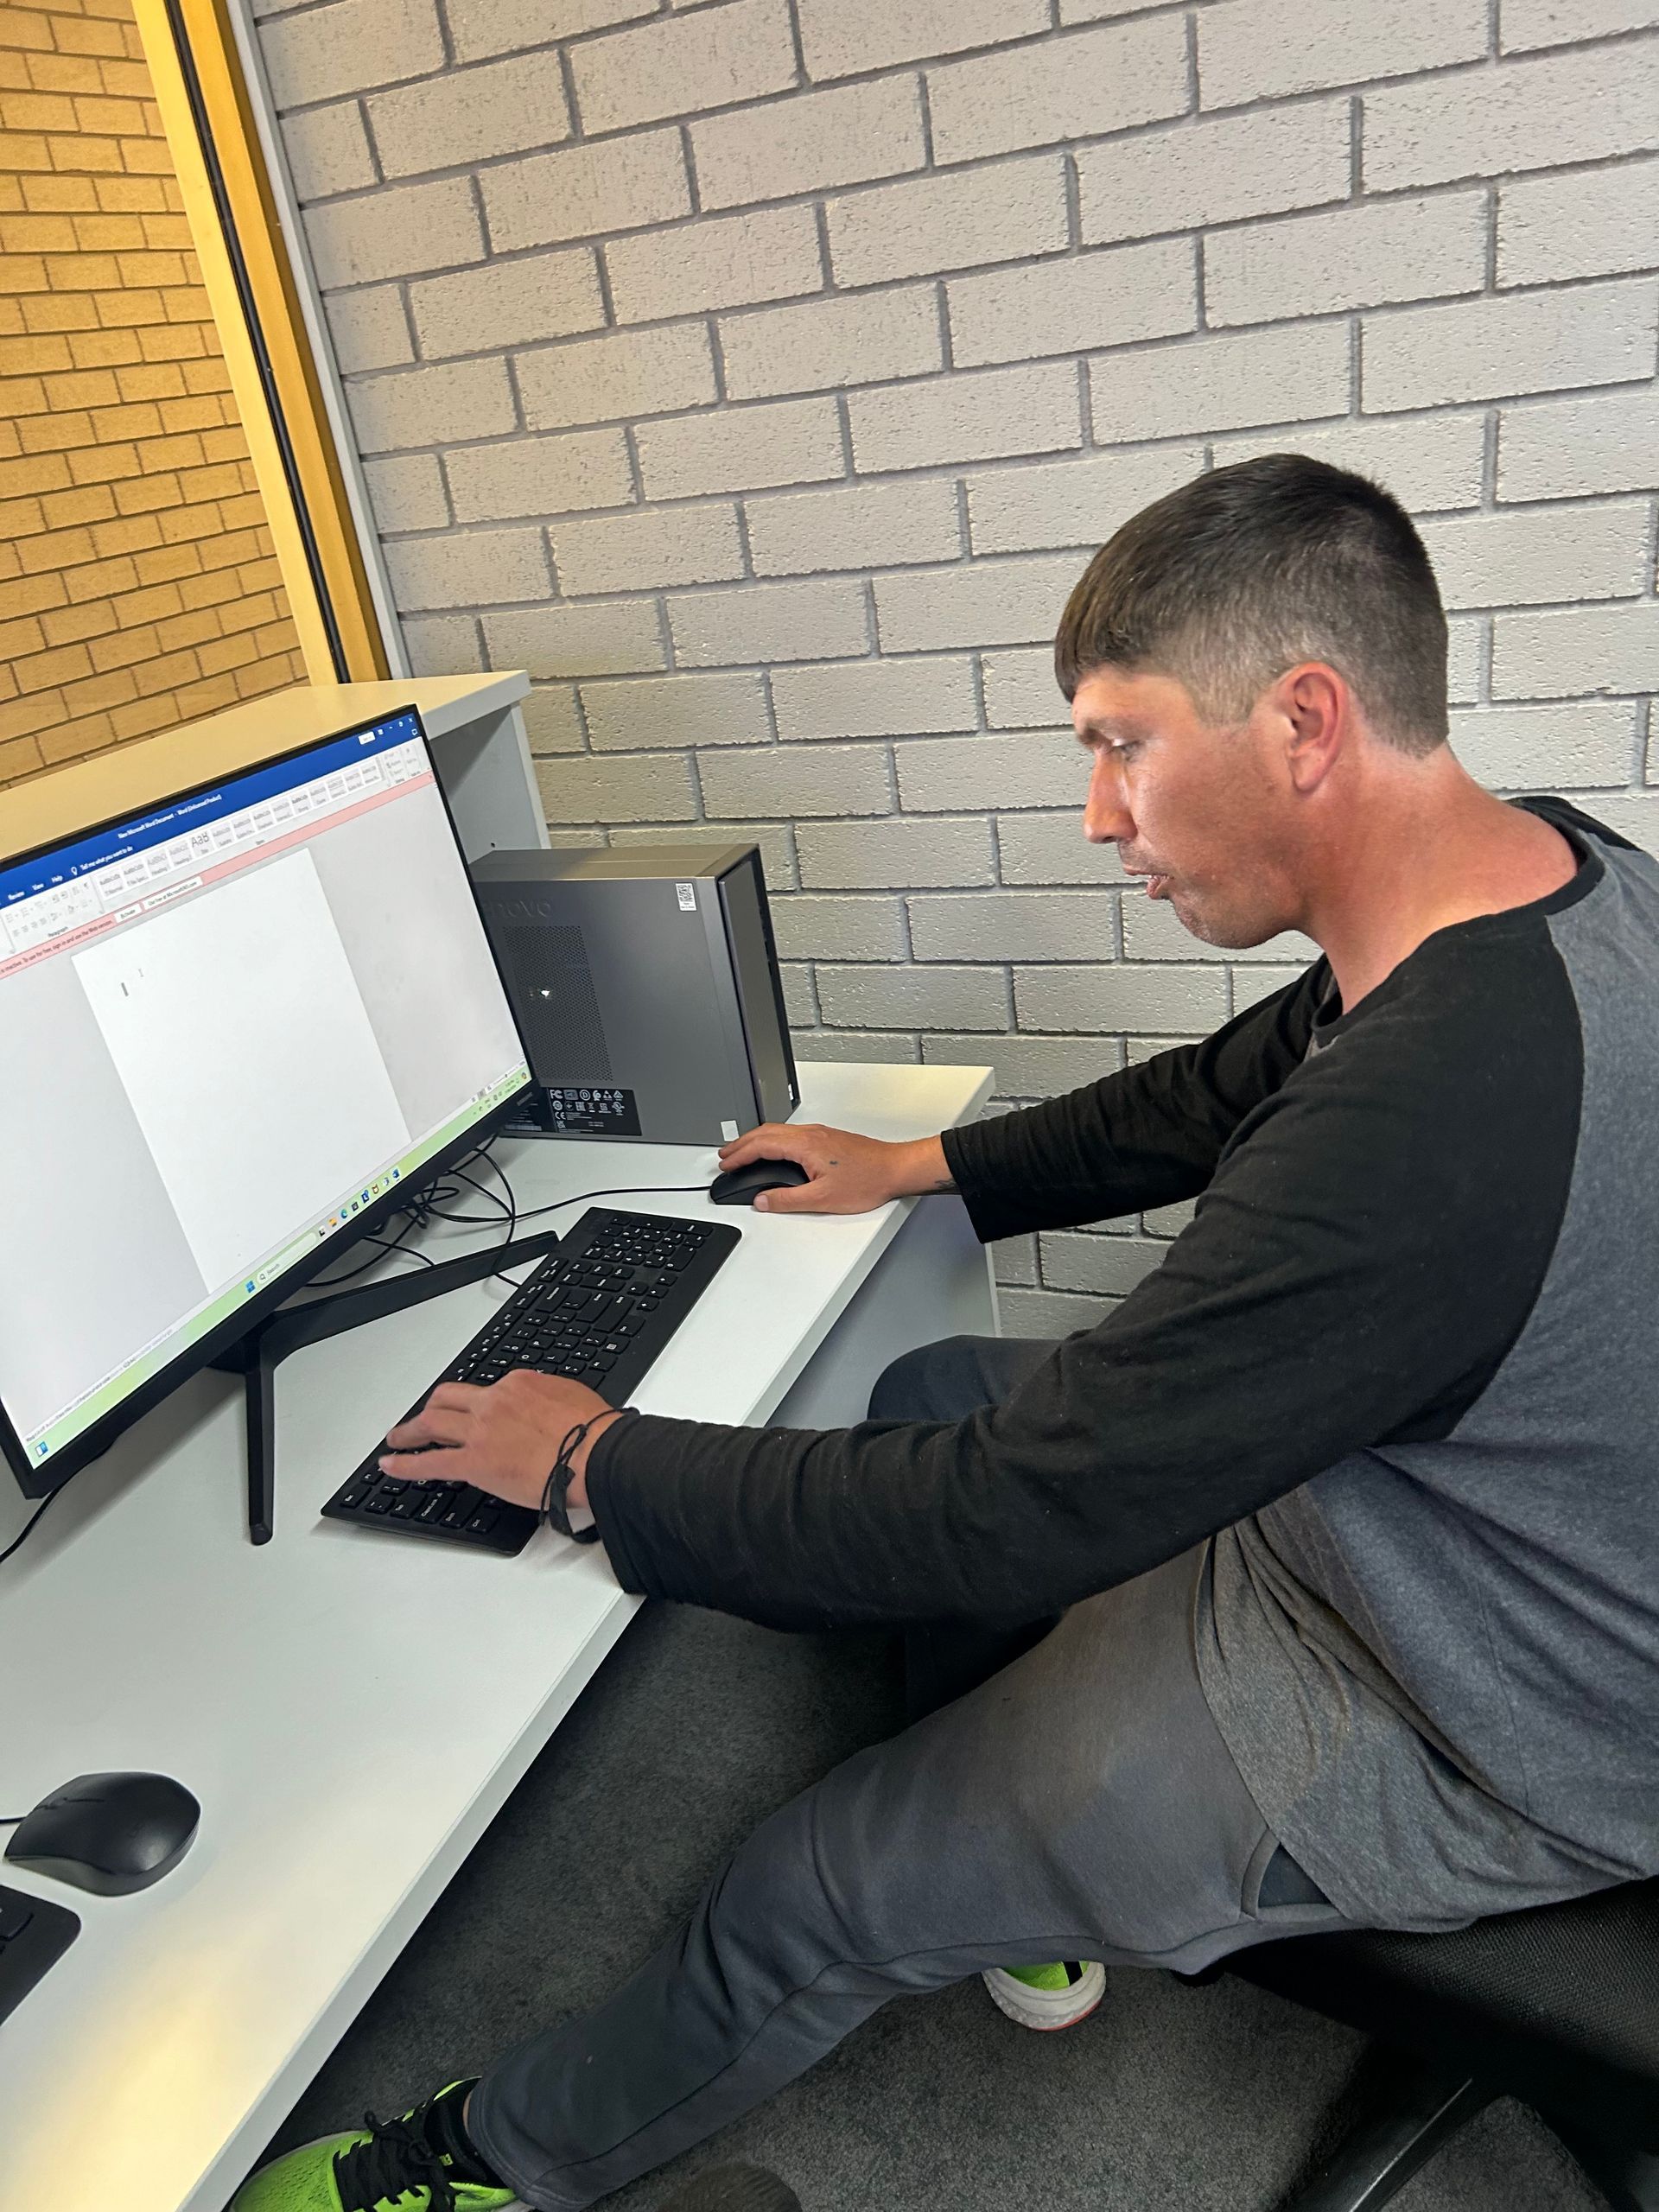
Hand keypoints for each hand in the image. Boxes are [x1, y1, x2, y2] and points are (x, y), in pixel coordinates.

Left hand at [380, 1371, 622, 1515]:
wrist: (596, 1454)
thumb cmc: (594, 1431)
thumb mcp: (570, 1396)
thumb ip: (547, 1396)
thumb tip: (540, 1403)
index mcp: (517, 1385)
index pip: (485, 1392)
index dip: (474, 1405)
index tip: (472, 1415)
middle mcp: (493, 1402)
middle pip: (447, 1399)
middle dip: (429, 1408)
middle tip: (419, 1419)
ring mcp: (480, 1431)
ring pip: (431, 1423)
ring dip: (409, 1430)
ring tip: (396, 1439)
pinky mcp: (474, 1462)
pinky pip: (430, 1461)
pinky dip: (404, 1463)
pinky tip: (390, 1465)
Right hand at [715, 1123, 952, 1213]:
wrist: (895, 1170)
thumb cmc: (868, 1180)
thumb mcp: (823, 1199)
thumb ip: (787, 1200)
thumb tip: (763, 1200)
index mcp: (805, 1144)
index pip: (761, 1144)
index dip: (739, 1154)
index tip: (725, 1163)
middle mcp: (810, 1134)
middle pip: (765, 1132)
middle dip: (741, 1143)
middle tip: (725, 1155)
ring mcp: (819, 1134)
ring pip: (777, 1131)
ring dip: (756, 1141)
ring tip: (742, 1152)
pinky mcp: (827, 1138)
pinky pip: (790, 1134)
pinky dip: (772, 1140)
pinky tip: (772, 1151)